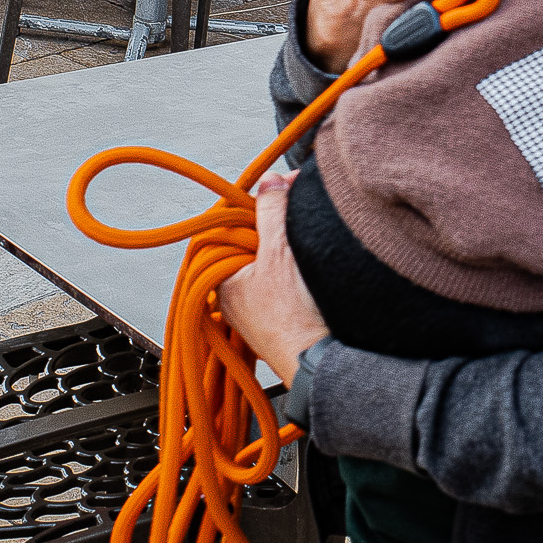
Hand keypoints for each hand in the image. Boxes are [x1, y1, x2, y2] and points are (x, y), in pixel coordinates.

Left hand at [219, 171, 329, 386]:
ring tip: (302, 242)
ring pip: (267, 263)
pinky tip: (307, 268)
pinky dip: (293, 270)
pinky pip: (281, 282)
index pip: (231, 228)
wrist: (320, 360)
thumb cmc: (293, 319)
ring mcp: (255, 310)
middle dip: (273, 226)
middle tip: (295, 211)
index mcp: (222, 279)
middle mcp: (233, 296)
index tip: (278, 192)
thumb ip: (271, 211)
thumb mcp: (279, 251)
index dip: (255, 207)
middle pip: (251, 243)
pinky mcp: (278, 318)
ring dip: (286, 248)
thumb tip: (269, 183)